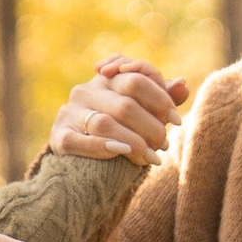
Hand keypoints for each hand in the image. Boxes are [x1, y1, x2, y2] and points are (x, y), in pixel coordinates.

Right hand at [48, 57, 185, 162]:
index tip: (176, 120)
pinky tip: (124, 154)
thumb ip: (160, 100)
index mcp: (105, 79)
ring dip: (134, 142)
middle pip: (125, 103)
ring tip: (151, 158)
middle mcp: (85, 91)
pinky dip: (106, 148)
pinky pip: (83, 141)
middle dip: (151, 126)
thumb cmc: (117, 134)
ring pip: (106, 123)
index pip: (136, 77)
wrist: (80, 164)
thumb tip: (183, 84)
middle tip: (164, 144)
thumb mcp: (140, 114)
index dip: (160, 98)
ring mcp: (69, 113)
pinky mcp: (58, 137)